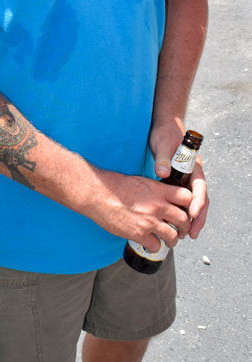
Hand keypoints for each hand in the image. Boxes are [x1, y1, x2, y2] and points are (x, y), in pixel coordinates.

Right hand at [86, 170, 192, 251]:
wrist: (98, 193)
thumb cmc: (115, 185)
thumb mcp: (141, 181)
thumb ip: (155, 190)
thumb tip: (164, 197)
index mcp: (159, 190)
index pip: (187, 198)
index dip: (190, 205)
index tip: (187, 210)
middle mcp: (158, 206)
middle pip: (184, 219)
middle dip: (185, 227)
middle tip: (181, 230)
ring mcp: (149, 221)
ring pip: (173, 236)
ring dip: (173, 240)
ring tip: (169, 241)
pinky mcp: (139, 234)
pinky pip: (156, 245)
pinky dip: (155, 246)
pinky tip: (150, 243)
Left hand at [149, 120, 208, 238]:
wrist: (164, 126)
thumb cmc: (165, 134)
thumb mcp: (163, 145)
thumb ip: (163, 159)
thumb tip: (162, 172)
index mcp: (193, 167)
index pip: (199, 188)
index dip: (197, 202)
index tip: (193, 214)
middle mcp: (192, 175)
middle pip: (200, 199)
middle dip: (198, 218)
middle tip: (192, 234)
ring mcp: (186, 178)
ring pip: (193, 202)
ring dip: (191, 218)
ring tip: (185, 235)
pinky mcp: (177, 181)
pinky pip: (182, 199)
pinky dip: (181, 211)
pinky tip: (175, 222)